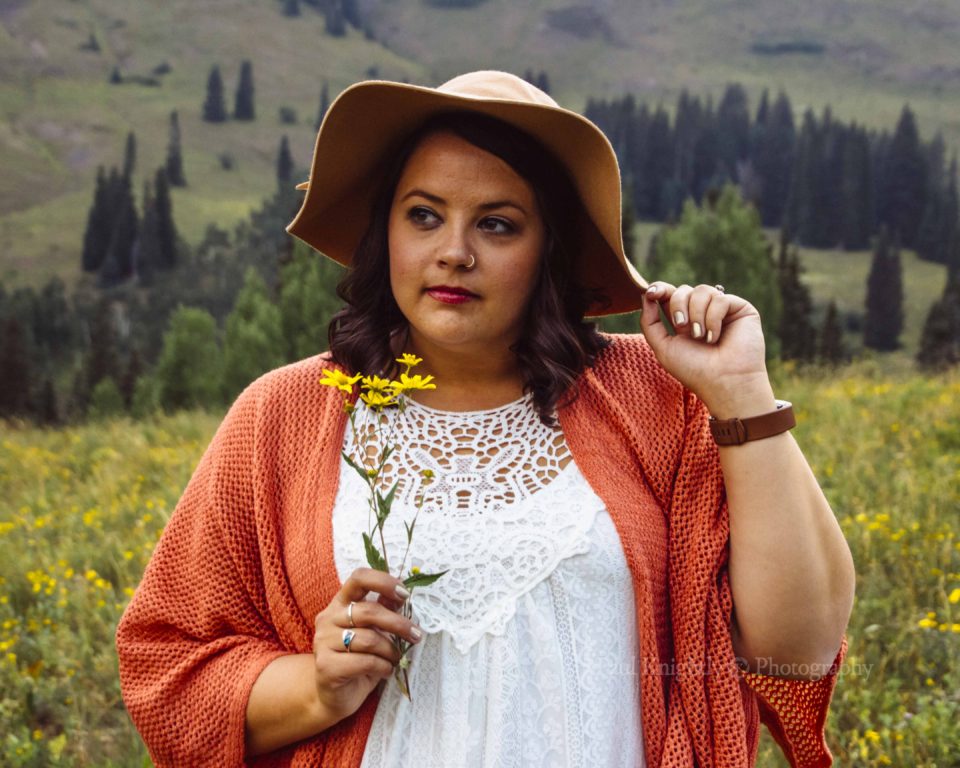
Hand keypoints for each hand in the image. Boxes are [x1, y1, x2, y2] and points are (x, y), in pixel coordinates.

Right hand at [312, 568, 422, 723]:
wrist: (334, 696)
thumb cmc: (357, 659)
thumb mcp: (373, 631)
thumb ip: (383, 610)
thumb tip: (401, 594)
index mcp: (340, 603)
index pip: (359, 578)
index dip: (383, 581)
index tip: (404, 594)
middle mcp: (328, 618)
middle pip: (369, 611)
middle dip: (398, 624)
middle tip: (416, 635)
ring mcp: (323, 642)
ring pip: (369, 639)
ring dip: (391, 651)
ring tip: (396, 659)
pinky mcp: (326, 666)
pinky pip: (365, 662)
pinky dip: (383, 667)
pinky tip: (386, 671)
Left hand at [639, 282, 775, 417]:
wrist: (723, 382)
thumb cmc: (694, 370)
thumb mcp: (663, 347)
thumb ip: (650, 322)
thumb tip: (645, 294)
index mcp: (685, 320)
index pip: (671, 295)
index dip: (660, 289)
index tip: (651, 293)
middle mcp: (703, 312)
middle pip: (683, 290)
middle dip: (678, 306)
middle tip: (682, 328)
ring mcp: (722, 310)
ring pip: (701, 290)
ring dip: (696, 314)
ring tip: (701, 337)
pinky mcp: (740, 309)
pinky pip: (720, 298)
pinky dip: (713, 318)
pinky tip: (715, 337)